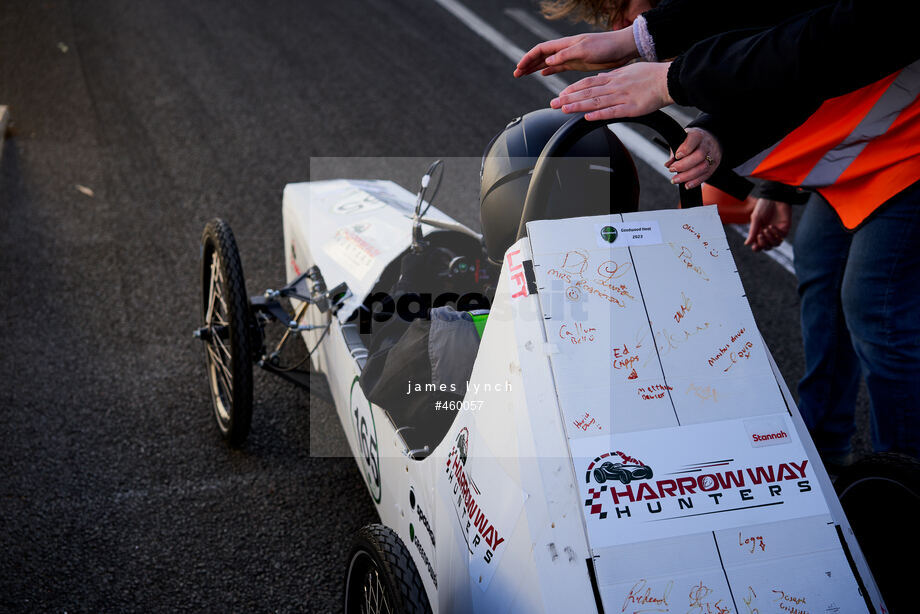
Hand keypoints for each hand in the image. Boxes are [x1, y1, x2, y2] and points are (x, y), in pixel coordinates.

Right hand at [513, 30, 638, 77]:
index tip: (519, 67)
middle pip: (541, 56)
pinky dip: (549, 70)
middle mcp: (565, 50)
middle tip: (516, 74)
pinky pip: (559, 67)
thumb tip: (548, 61)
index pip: (541, 50)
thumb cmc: (606, 46)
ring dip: (536, 68)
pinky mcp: (578, 63)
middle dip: (528, 64)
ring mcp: (571, 57)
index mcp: (565, 44)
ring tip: (524, 75)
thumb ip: (566, 55)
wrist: (622, 49)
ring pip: (548, 62)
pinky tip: (543, 74)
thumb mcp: (584, 49)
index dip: (529, 58)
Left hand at [550, 62, 672, 119]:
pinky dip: (599, 114)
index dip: (573, 88)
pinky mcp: (631, 108)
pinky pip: (612, 112)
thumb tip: (598, 79)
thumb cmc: (652, 75)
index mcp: (614, 77)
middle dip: (569, 98)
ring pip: (596, 101)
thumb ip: (613, 76)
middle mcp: (615, 86)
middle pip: (588, 92)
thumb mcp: (629, 70)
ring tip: (563, 109)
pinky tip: (587, 117)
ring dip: (578, 106)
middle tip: (553, 103)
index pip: (589, 82)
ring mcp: (622, 97)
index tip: (561, 93)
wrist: (669, 79)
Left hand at [665, 128, 720, 188]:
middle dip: (684, 165)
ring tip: (676, 180)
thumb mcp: (681, 140)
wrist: (710, 140)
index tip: (677, 156)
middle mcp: (707, 145)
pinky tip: (687, 185)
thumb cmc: (692, 141)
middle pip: (699, 155)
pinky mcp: (714, 165)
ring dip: (688, 176)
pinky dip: (695, 182)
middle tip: (672, 170)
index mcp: (698, 135)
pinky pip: (706, 175)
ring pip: (703, 167)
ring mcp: (712, 155)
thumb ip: (674, 151)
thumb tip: (668, 164)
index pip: (694, 139)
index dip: (685, 148)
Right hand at [745, 199, 790, 250]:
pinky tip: (771, 226)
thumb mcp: (756, 218)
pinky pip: (781, 237)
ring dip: (770, 239)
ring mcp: (777, 232)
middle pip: (767, 247)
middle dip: (763, 243)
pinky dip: (776, 233)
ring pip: (775, 244)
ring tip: (766, 229)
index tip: (754, 246)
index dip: (757, 248)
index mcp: (760, 232)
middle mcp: (769, 234)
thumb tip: (747, 244)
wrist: (775, 197)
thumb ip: (752, 231)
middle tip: (760, 235)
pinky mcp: (785, 228)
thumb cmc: (764, 206)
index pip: (759, 245)